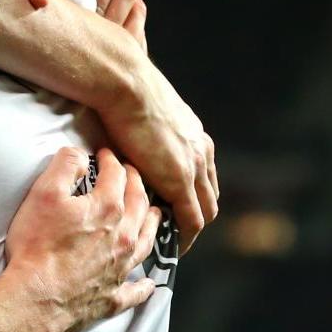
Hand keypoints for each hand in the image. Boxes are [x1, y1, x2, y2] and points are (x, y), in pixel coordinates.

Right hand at [4, 148, 159, 331]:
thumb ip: (65, 166)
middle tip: (133, 176)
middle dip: (137, 185)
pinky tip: (147, 284)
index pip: (116, 176)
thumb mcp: (44, 193)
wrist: (36, 298)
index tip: (106, 154)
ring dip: (152, 224)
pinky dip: (143, 286)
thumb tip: (80, 154)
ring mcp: (121, 268)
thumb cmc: (37, 246)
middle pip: (139, 204)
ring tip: (154, 215)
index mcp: (107, 208)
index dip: (111, 160)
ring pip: (147, 241)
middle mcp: (123, 236)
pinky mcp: (113, 296)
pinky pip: (136, 290)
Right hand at [97, 57, 215, 252]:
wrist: (123, 83)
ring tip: (171, 243)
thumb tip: (126, 130)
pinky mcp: (181, 180)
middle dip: (195, 216)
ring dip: (191, 229)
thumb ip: (144, 128)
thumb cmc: (122, 89)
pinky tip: (173, 248)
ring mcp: (195, 165)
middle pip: (209, 195)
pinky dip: (186, 236)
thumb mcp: (143, 109)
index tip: (176, 210)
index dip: (192, 196)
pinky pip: (192, 219)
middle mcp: (201, 150)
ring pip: (206, 210)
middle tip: (175, 232)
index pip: (202, 175)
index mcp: (193, 135)